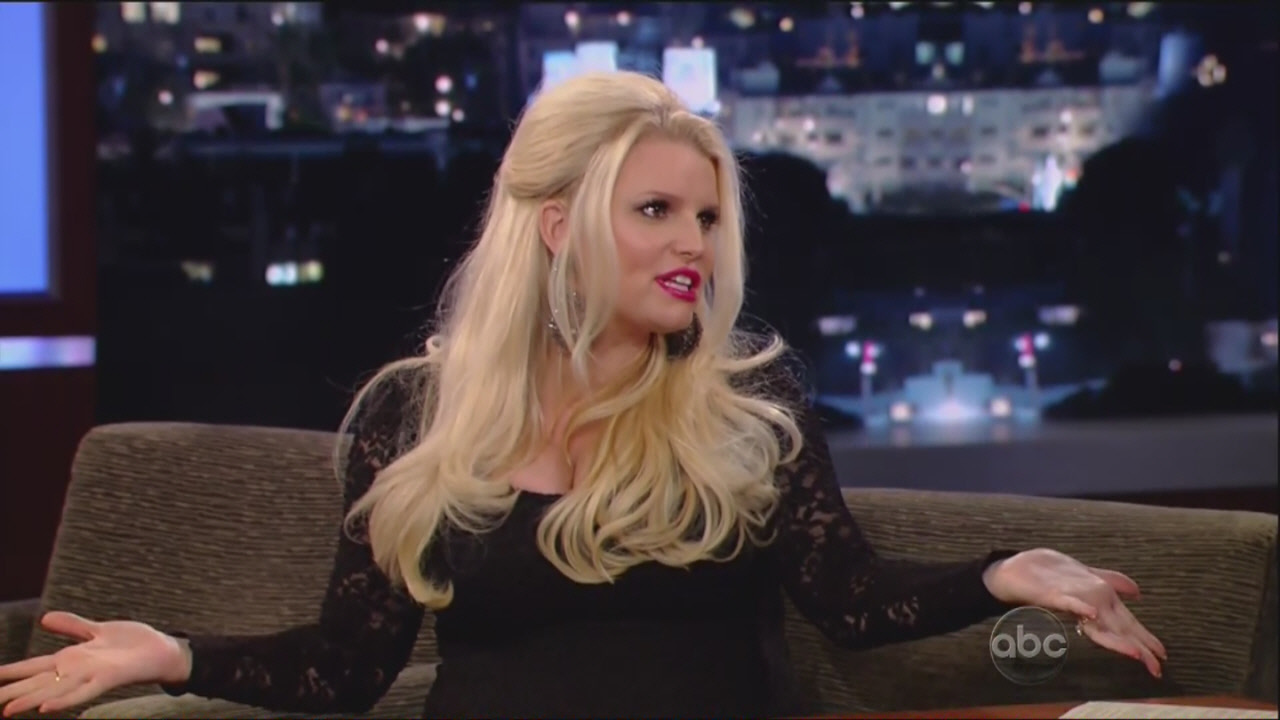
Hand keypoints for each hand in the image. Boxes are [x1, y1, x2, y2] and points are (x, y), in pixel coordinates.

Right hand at [0, 612, 190, 716]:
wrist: (162, 650)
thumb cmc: (131, 642)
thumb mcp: (97, 629)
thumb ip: (71, 626)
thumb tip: (44, 618)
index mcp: (69, 658)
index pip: (31, 667)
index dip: (9, 672)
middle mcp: (75, 670)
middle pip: (35, 682)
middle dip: (10, 692)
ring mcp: (90, 675)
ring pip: (53, 689)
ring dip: (29, 700)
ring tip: (6, 710)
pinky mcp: (109, 678)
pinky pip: (83, 691)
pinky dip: (64, 699)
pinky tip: (46, 707)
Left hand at [983, 548, 1167, 677]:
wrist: (1016, 568)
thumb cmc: (1052, 575)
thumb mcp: (1089, 576)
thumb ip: (1113, 582)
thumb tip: (1137, 592)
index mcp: (1099, 605)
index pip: (1127, 625)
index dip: (1145, 641)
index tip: (1163, 658)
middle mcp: (1088, 608)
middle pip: (1117, 630)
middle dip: (1138, 648)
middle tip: (1156, 668)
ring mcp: (1072, 601)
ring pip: (1098, 623)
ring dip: (1117, 637)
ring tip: (1136, 652)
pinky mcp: (1052, 593)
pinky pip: (1067, 601)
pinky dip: (1079, 607)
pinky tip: (1091, 612)